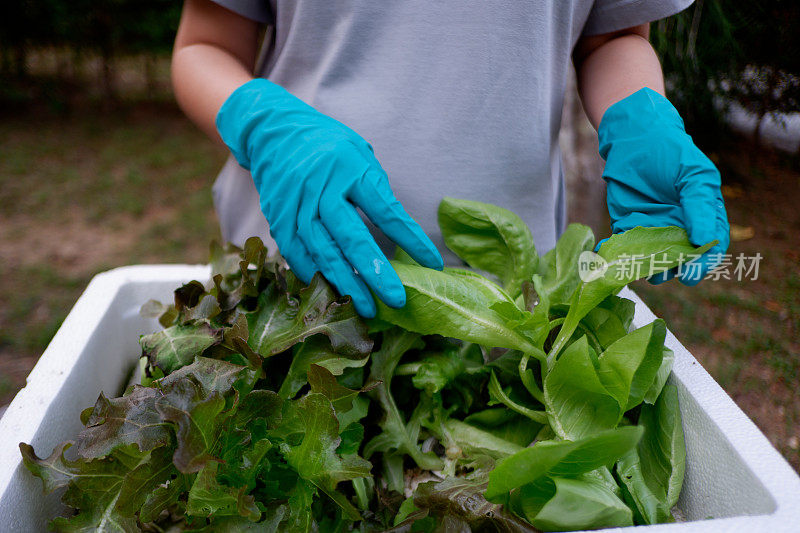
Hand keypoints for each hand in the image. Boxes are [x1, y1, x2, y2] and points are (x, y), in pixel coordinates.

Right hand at [215, 79, 442, 316]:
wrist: (275, 131)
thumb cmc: (330, 147)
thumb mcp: (361, 155)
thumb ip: (377, 192)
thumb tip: (401, 235)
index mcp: (352, 169)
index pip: (387, 210)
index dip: (411, 238)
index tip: (433, 262)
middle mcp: (323, 188)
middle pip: (352, 237)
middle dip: (375, 272)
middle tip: (395, 299)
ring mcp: (297, 205)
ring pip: (323, 251)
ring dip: (346, 283)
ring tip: (365, 308)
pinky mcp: (279, 219)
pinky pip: (297, 254)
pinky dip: (315, 276)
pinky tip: (331, 294)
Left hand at [597, 88, 729, 285]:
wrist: (634, 137)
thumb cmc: (671, 152)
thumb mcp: (693, 175)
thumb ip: (699, 206)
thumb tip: (704, 241)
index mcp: (703, 216)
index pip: (709, 247)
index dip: (703, 263)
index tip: (692, 274)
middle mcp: (680, 227)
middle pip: (680, 259)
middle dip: (672, 270)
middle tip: (661, 274)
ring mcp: (653, 229)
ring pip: (652, 258)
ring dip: (645, 267)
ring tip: (638, 269)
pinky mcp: (627, 226)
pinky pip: (624, 247)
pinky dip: (616, 254)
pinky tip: (609, 254)